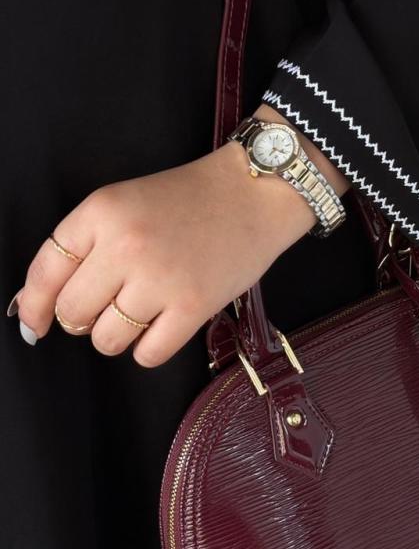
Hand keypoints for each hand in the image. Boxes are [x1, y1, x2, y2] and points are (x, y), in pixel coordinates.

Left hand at [7, 106, 348, 366]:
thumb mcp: (123, 202)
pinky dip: (149, 348)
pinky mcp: (194, 306)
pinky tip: (163, 324)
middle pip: (73, 313)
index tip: (35, 324)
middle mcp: (126, 244)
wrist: (253, 193)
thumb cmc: (189, 200)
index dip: (34, 306)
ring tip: (141, 312)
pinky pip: (147, 355)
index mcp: (102, 212)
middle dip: (84, 318)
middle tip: (109, 304)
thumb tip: (39, 308)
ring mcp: (161, 278)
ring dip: (118, 335)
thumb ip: (81, 245)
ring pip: (107, 340)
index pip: (45, 271)